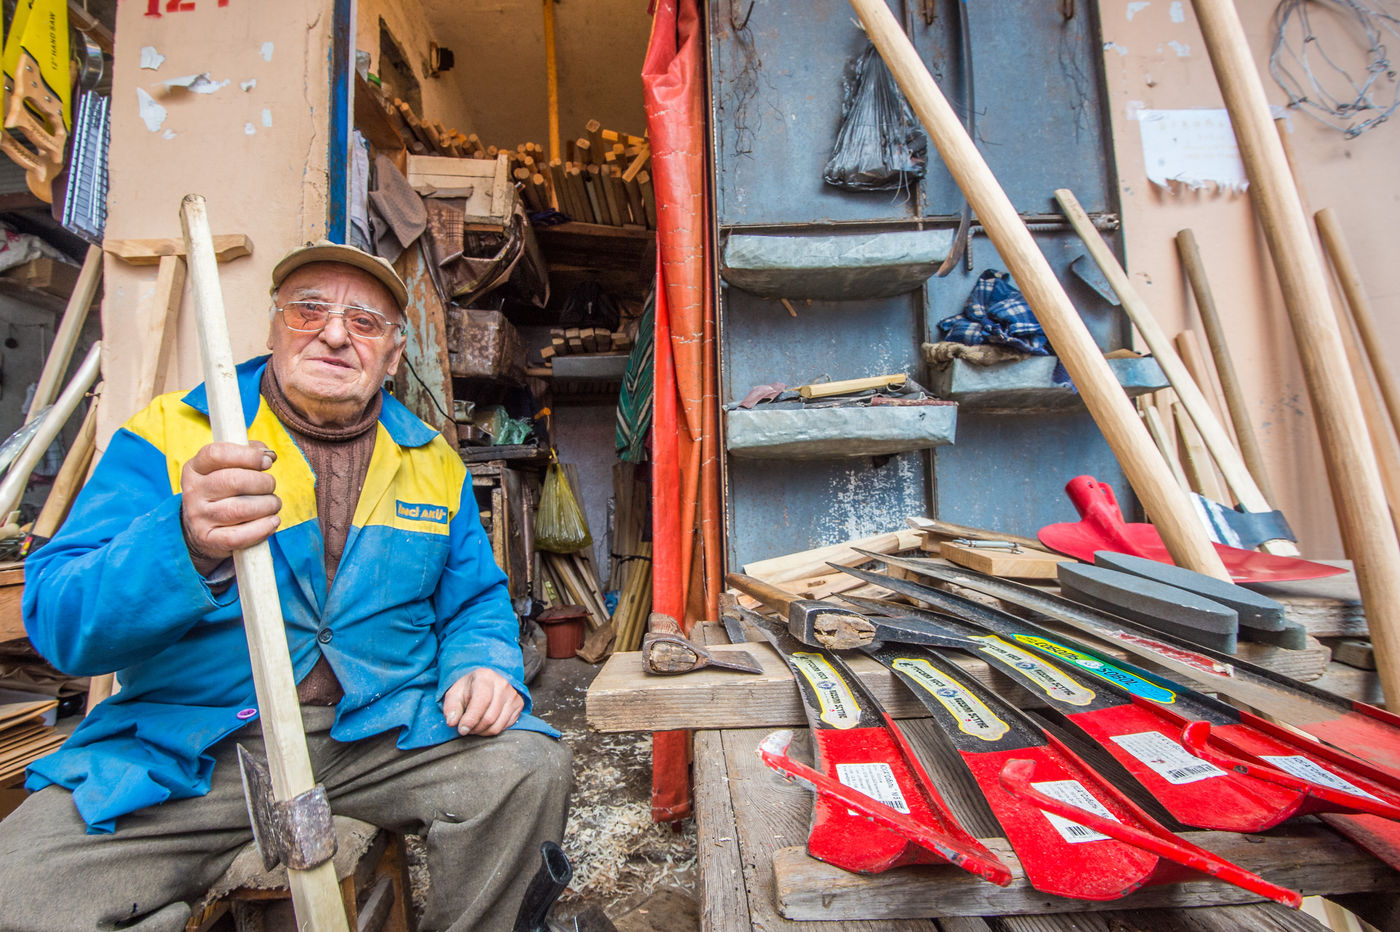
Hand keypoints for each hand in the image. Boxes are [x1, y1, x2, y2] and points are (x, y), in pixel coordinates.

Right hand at [180, 442, 280, 567]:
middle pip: (234, 481)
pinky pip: (240, 536)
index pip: (216, 454)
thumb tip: (268, 455)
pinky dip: (263, 528)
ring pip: (240, 509)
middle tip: (270, 486)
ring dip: (267, 505)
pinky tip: (272, 521)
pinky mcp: (208, 539)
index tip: (267, 461)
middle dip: (263, 482)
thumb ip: (248, 454)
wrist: (202, 529)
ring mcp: (198, 517)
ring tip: (273, 504)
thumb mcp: (226, 468)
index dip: (247, 455)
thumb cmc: (223, 493)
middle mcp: (193, 492)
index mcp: (195, 468)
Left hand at [442, 668, 522, 735]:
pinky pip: (505, 727)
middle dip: (474, 728)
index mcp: (485, 677)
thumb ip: (451, 708)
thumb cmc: (468, 689)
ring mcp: (513, 695)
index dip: (470, 719)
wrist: (485, 683)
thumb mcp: (454, 694)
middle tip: (466, 728)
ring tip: (474, 726)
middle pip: (489, 717)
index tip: (461, 729)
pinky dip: (492, 730)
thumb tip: (452, 722)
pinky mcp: (519, 704)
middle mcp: (502, 684)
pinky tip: (485, 724)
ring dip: (482, 732)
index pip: (481, 702)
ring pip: (497, 725)